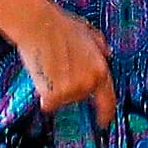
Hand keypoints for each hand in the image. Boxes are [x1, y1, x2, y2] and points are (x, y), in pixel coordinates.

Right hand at [16, 3, 116, 129]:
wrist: (39, 25)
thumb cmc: (58, 25)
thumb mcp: (87, 32)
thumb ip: (99, 46)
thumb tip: (106, 53)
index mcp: (100, 69)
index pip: (108, 100)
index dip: (105, 113)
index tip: (102, 121)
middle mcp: (89, 82)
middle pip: (79, 98)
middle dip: (69, 89)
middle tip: (58, 71)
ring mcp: (72, 90)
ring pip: (63, 100)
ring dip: (55, 89)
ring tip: (49, 67)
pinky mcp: (55, 94)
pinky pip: (48, 103)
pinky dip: (43, 94)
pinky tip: (41, 75)